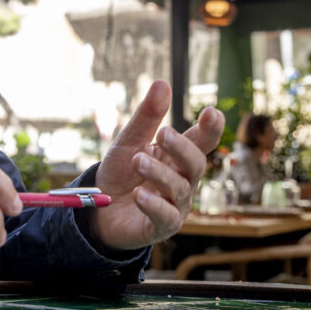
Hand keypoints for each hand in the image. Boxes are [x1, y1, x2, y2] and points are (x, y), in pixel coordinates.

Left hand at [92, 80, 223, 250]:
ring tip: (138, 160)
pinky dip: (154, 205)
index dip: (211, 129)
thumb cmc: (121, 173)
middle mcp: (183, 180)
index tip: (212, 113)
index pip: (202, 141)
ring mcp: (175, 205)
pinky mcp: (161, 227)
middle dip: (182, 148)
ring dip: (159, 173)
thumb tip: (163, 82)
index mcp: (178, 157)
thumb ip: (147, 117)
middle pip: (196, 164)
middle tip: (163, 134)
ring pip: (180, 189)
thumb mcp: (129, 142)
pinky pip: (166, 217)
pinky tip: (139, 194)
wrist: (99, 209)